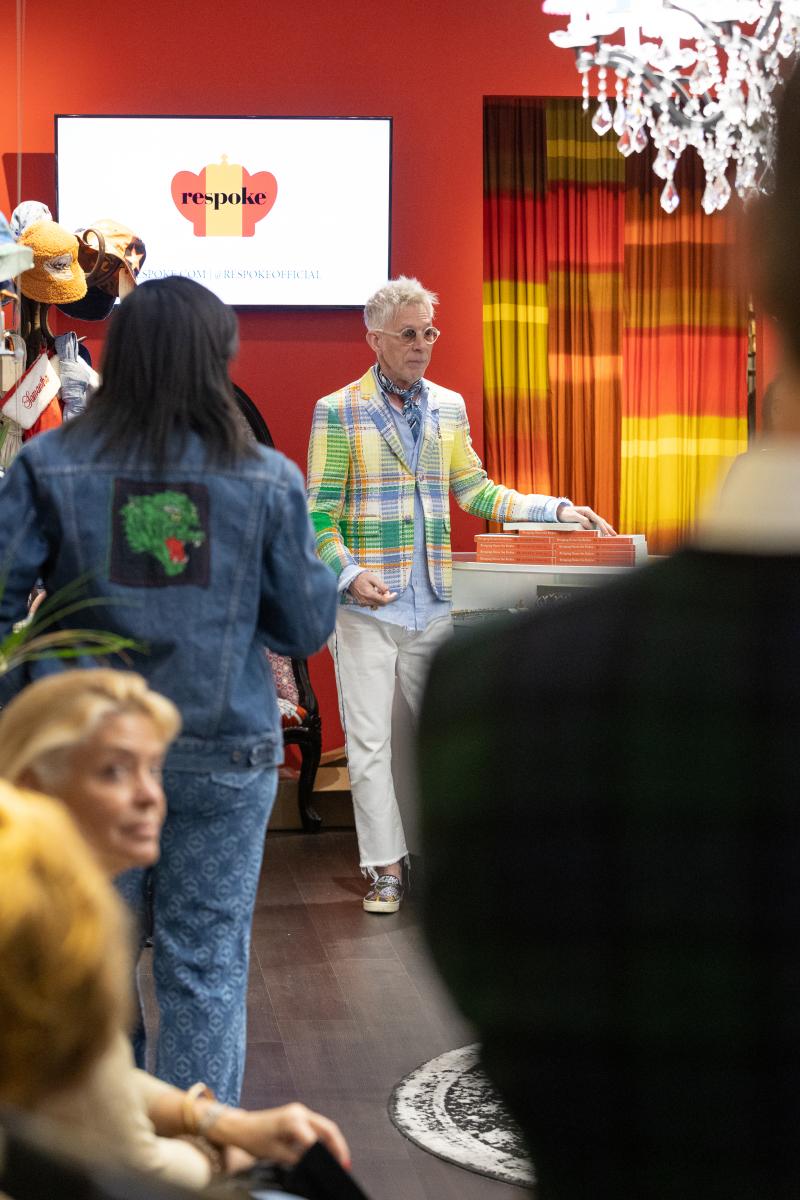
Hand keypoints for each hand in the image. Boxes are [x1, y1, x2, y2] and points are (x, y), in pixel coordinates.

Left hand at [227, 1102, 351, 1169]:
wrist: (242, 1127)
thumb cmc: (255, 1139)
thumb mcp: (275, 1154)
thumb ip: (296, 1159)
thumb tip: (313, 1166)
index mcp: (293, 1121)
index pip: (315, 1140)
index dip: (325, 1156)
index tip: (332, 1169)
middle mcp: (300, 1112)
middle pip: (327, 1129)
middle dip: (338, 1147)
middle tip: (345, 1165)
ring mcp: (300, 1112)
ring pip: (325, 1126)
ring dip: (333, 1142)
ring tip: (341, 1160)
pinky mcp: (299, 1115)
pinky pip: (317, 1126)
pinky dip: (324, 1138)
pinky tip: (328, 1151)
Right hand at [348, 570, 397, 607]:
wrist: (350, 578)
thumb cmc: (362, 577)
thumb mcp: (373, 578)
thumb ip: (381, 585)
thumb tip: (388, 591)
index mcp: (370, 595)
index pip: (384, 601)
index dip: (391, 598)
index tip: (395, 594)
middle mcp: (366, 601)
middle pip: (381, 604)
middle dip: (386, 598)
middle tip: (386, 591)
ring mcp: (363, 603)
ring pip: (376, 605)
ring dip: (380, 600)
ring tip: (379, 592)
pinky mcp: (361, 603)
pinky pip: (371, 605)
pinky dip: (375, 601)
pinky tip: (374, 594)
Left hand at [556, 504, 616, 535]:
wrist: (559, 512)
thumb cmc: (566, 514)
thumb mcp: (573, 516)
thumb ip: (582, 520)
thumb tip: (590, 526)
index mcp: (587, 511)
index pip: (598, 520)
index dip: (603, 527)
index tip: (607, 533)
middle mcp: (589, 513)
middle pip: (601, 521)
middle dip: (608, 528)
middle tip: (615, 534)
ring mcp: (588, 516)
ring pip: (600, 523)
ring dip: (606, 528)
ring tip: (612, 534)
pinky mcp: (586, 520)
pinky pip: (595, 524)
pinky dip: (601, 528)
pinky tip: (604, 532)